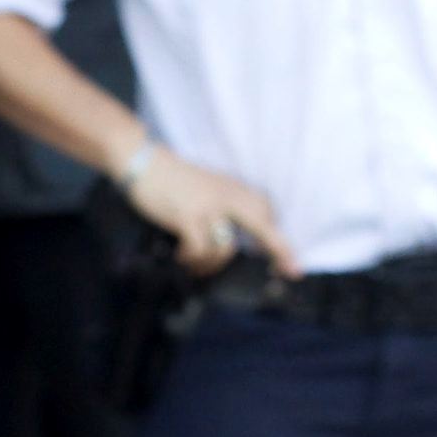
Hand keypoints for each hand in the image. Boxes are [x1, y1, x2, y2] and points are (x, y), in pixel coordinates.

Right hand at [122, 142, 295, 276]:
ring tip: (196, 265)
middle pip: (262, 225)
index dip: (279, 241)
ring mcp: (208, 206)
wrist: (146, 163)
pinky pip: (200, 249)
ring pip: (226, 249)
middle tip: (291, 273)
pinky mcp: (187, 216)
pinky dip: (192, 260)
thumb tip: (235, 239)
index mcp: (234, 190)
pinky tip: (182, 257)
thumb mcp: (209, 187)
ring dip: (211, 265)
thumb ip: (226, 207)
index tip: (289, 263)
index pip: (266, 214)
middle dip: (279, 250)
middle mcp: (227, 197)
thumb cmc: (175, 180)